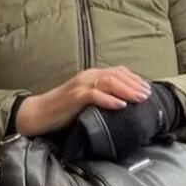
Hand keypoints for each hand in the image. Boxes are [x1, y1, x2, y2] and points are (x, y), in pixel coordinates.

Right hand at [62, 83, 181, 161]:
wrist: (37, 114)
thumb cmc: (63, 110)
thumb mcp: (86, 100)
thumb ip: (102, 97)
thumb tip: (124, 104)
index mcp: (92, 75)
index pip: (118, 72)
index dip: (135, 78)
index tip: (147, 88)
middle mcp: (88, 76)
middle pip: (117, 75)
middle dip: (135, 84)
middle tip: (148, 94)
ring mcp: (80, 85)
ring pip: (109, 82)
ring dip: (127, 90)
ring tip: (140, 98)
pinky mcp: (74, 96)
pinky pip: (94, 95)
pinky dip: (110, 99)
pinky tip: (121, 105)